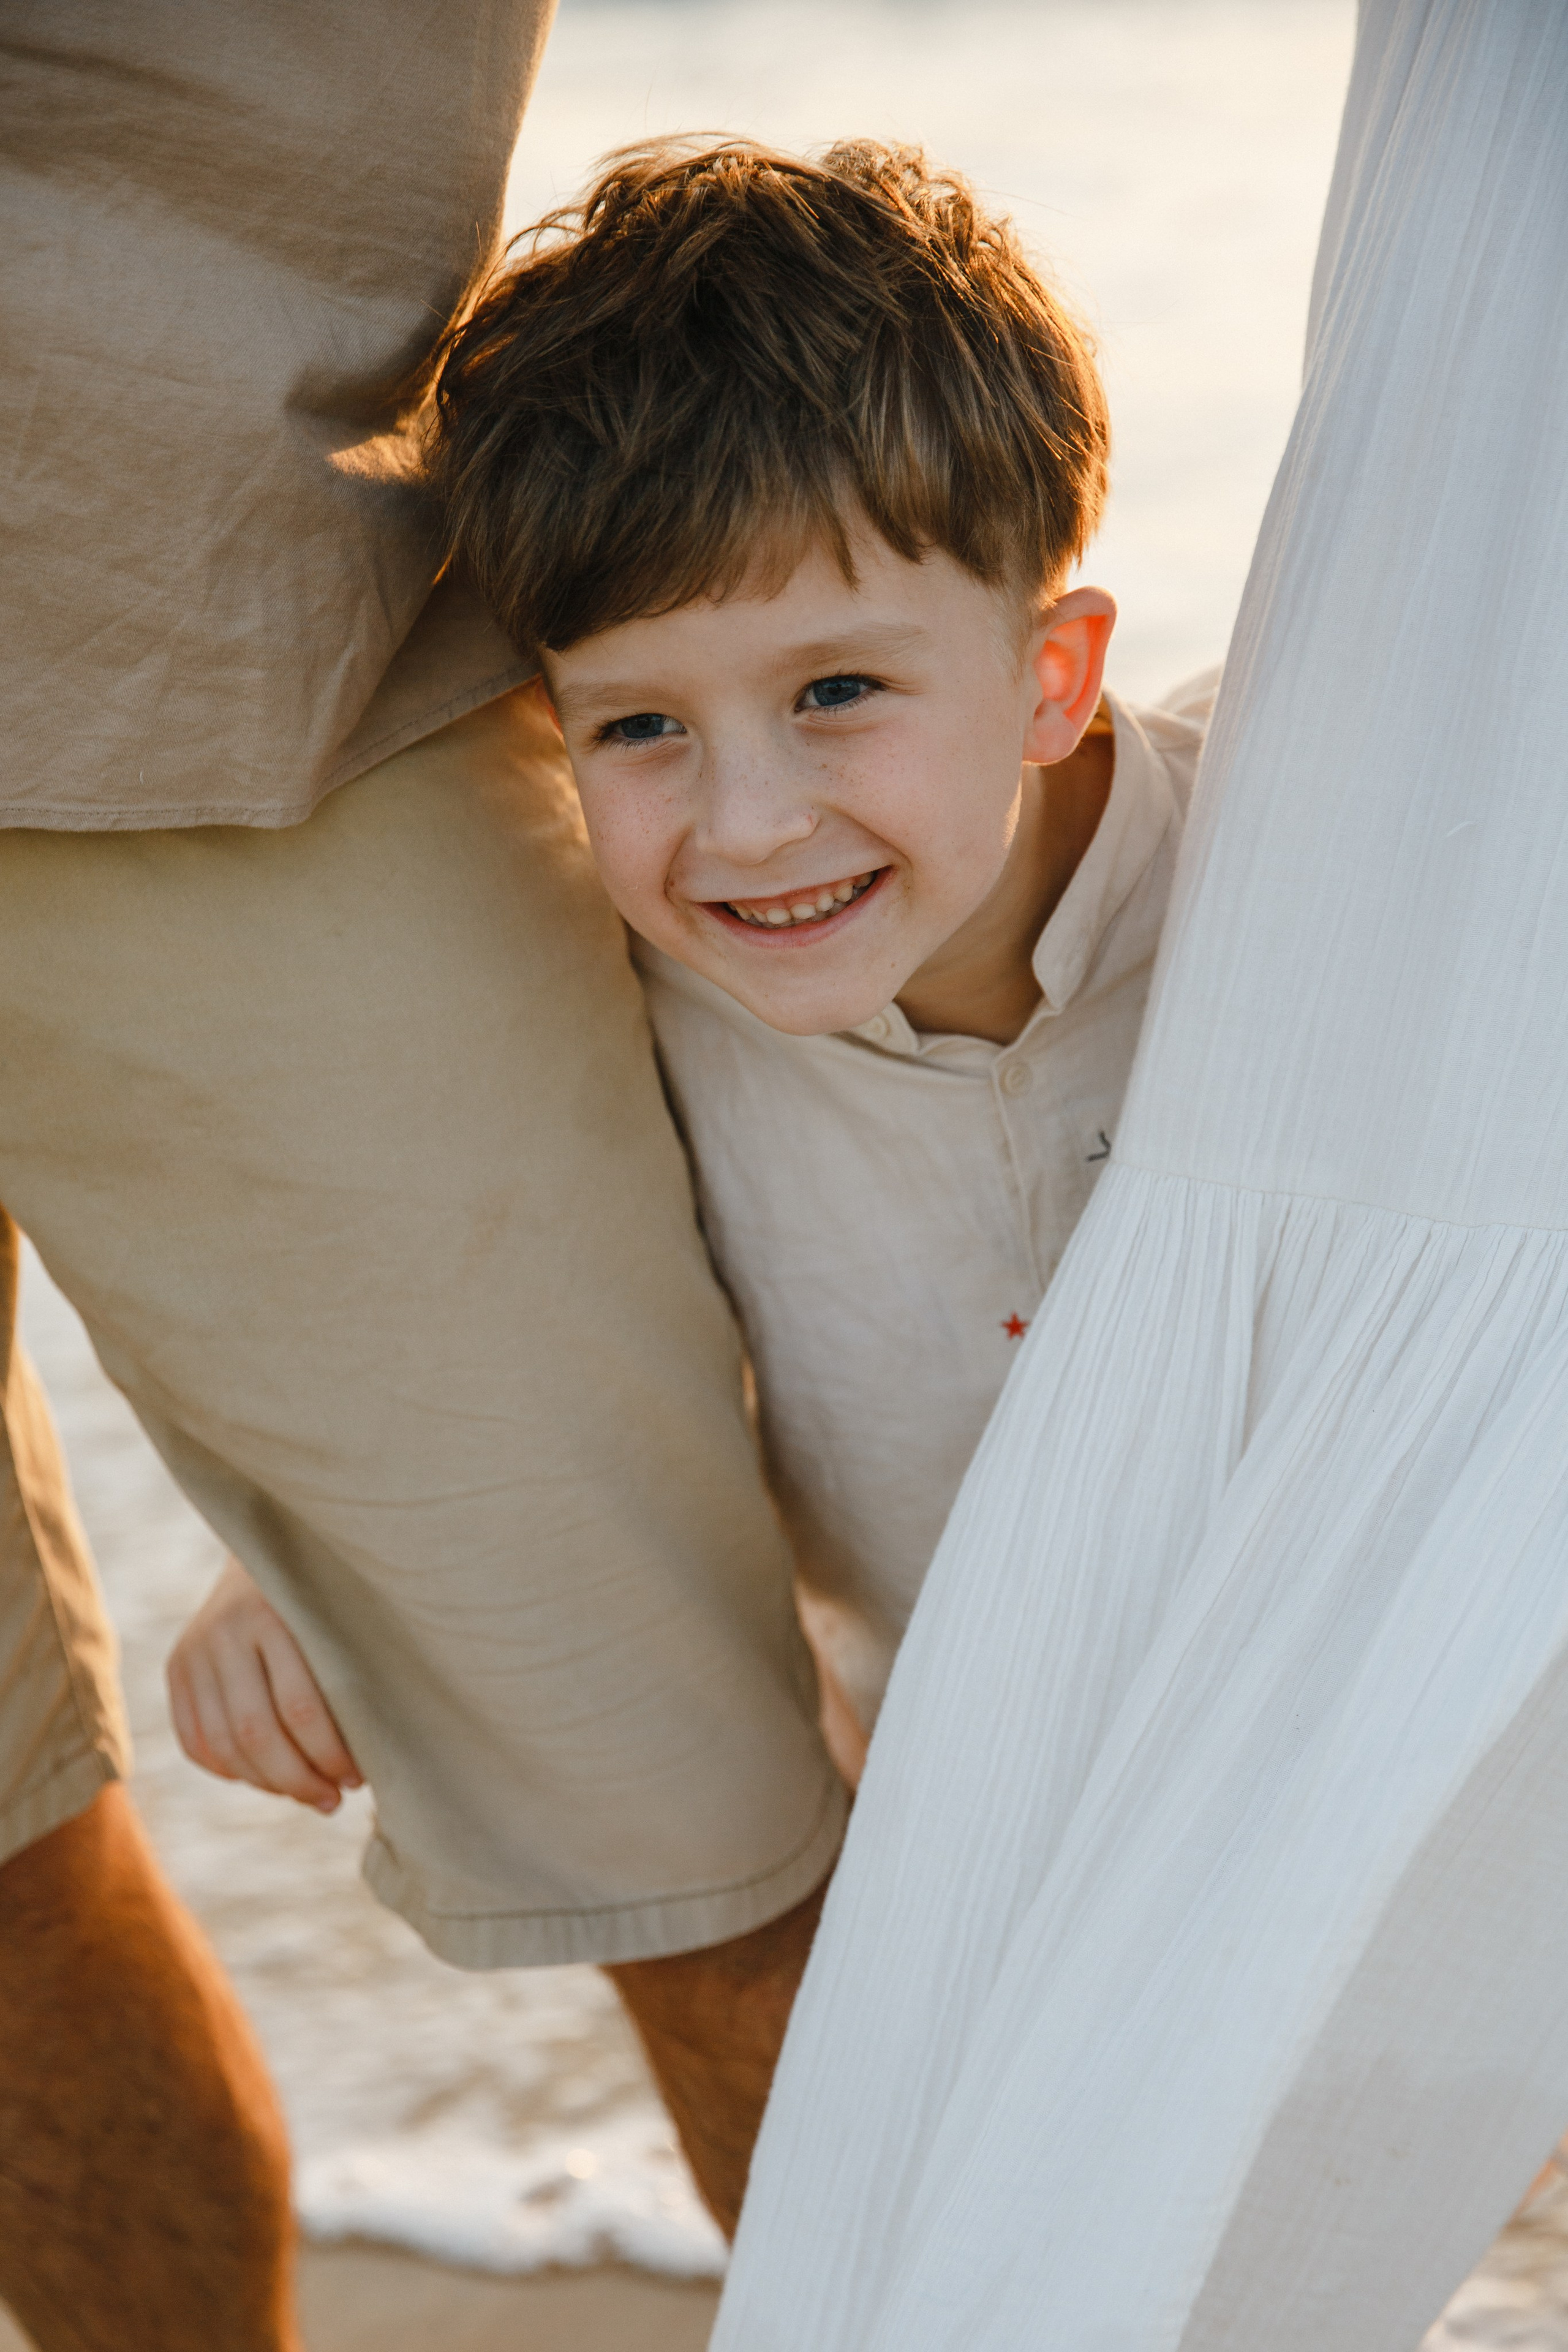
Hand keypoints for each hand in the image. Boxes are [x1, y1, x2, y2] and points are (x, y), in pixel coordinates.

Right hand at [167, 1555, 361, 1813]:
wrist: (269, 1538)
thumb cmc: (330, 1589)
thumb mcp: (344, 1614)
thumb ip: (351, 1669)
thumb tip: (367, 1758)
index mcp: (276, 1613)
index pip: (301, 1708)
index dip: (330, 1754)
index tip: (358, 1778)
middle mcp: (226, 1629)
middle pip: (257, 1733)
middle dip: (299, 1779)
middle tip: (333, 1800)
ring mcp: (195, 1648)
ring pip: (224, 1744)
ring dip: (268, 1784)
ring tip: (306, 1795)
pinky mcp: (176, 1665)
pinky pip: (195, 1740)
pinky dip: (230, 1771)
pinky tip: (265, 1779)